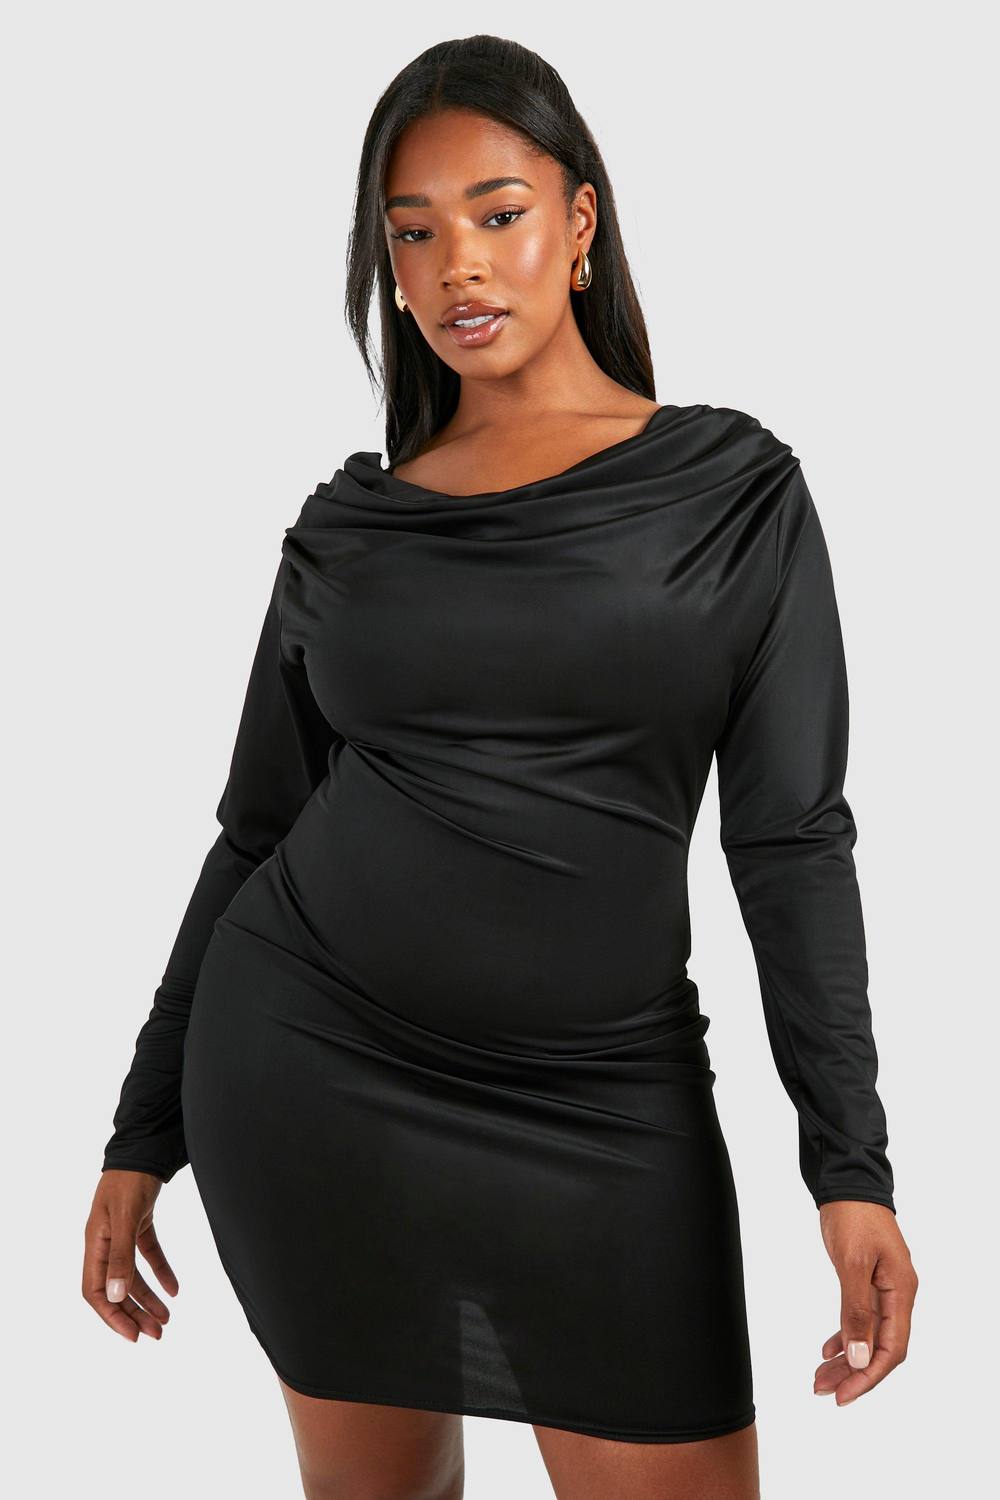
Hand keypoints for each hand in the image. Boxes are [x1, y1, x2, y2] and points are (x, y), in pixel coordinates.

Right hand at [83, 1169, 178, 1341]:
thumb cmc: (129, 1180)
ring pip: (132, 1277)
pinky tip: (175, 1289)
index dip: (112, 1316)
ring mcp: (121, 1234)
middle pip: (115, 1289)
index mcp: (94, 1245)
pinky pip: (148, 1256)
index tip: (133, 1335)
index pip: (94, 1292)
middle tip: (156, 1334)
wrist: (143, 1148)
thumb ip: (120, 1257)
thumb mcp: (124, 1219)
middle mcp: (105, 1243)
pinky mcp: (138, 1224)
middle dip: (133, 1314)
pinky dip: (161, 1272)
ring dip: (147, 1299)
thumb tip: (115, 1295)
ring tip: (166, 1319)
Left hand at [814, 1200, 917, 1405]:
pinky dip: (844, 1335)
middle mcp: (898, 1293)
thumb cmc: (852, 1215)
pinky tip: (827, 1349)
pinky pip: (860, 1318)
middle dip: (853, 1373)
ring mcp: (884, 1287)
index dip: (868, 1376)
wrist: (848, 1182)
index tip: (843, 1396)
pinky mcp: (868, 1280)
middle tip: (823, 1390)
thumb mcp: (851, 1263)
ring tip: (820, 1377)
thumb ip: (855, 1310)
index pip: (891, 1349)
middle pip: (880, 1347)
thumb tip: (859, 1357)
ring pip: (868, 1335)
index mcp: (900, 1291)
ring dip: (846, 1358)